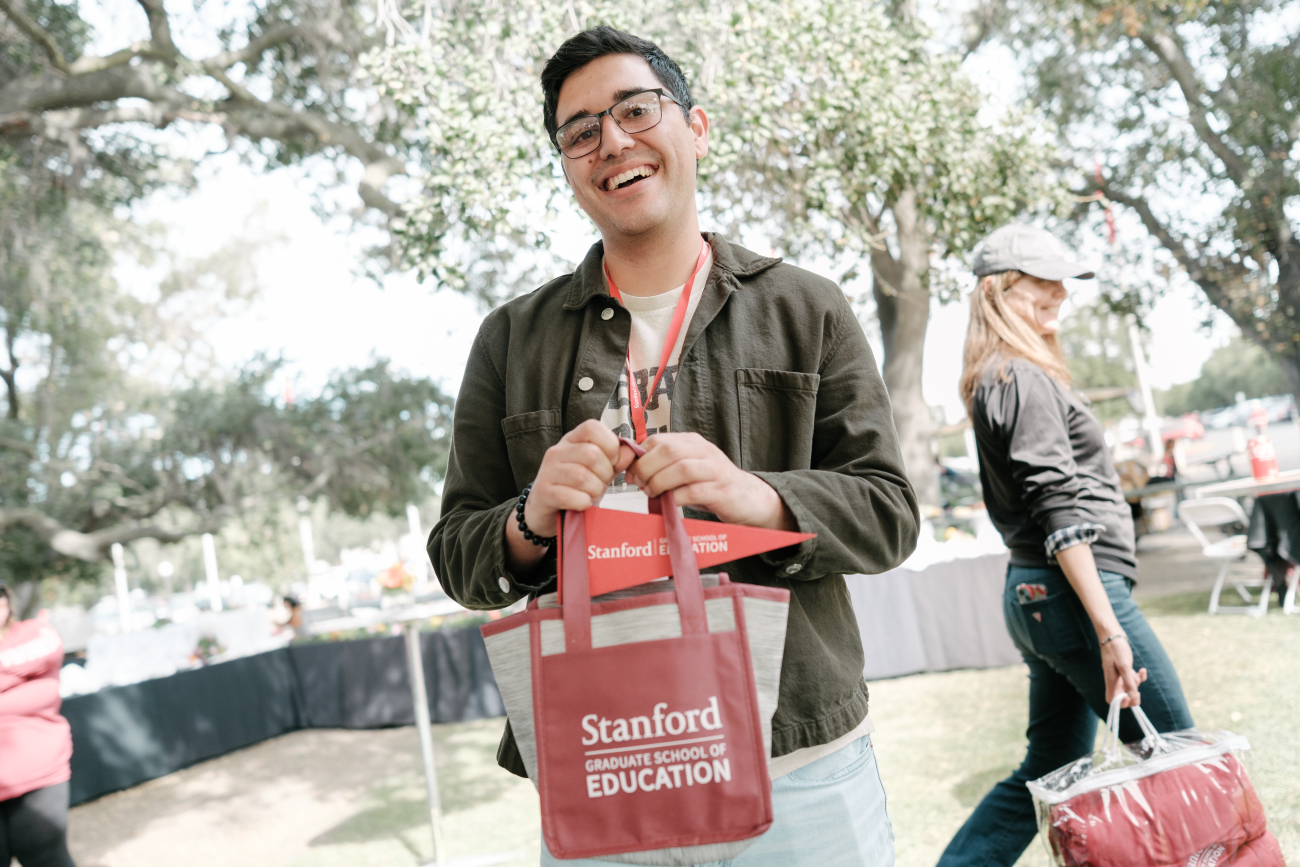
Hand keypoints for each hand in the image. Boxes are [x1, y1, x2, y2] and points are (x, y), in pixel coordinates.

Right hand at [524, 420, 636, 536]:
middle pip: (591, 454)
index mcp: (572, 440)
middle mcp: (557, 451)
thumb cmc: (576, 487)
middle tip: (601, 483)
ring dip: (594, 490)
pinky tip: (582, 504)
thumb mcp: (599, 471)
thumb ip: (617, 460)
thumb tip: (630, 451)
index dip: (609, 444)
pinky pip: (570, 496)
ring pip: (581, 476)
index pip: (592, 427)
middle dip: (605, 473)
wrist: (548, 511)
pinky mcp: (544, 493)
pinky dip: (583, 502)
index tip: (612, 461)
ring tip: (591, 494)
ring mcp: (548, 472)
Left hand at [624, 432, 793, 529]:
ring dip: (660, 483)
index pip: (659, 440)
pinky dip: (676, 498)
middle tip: (639, 484)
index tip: (630, 472)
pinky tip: (670, 504)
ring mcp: (715, 470)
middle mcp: (704, 451)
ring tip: (652, 493)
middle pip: (668, 451)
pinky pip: (693, 492)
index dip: (639, 456)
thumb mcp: (687, 469)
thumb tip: (633, 471)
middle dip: (646, 468)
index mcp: (692, 442)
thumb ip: (665, 466)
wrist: (748, 498)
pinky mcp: (721, 490)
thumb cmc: (712, 484)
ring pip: (681, 469)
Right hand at [1101, 636, 1147, 707]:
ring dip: (1137, 683)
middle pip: (1123, 697)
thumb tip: (1132, 697)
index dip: (1121, 703)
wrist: (1112, 635)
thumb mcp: (1124, 666)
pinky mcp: (1123, 671)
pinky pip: (1133, 679)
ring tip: (1139, 672)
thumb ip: (1129, 682)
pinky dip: (1139, 677)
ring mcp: (1119, 676)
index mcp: (1111, 681)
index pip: (1112, 700)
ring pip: (1130, 688)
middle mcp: (1114, 681)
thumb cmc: (1116, 649)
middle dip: (1133, 696)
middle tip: (1139, 691)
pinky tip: (1142, 670)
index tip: (1129, 697)